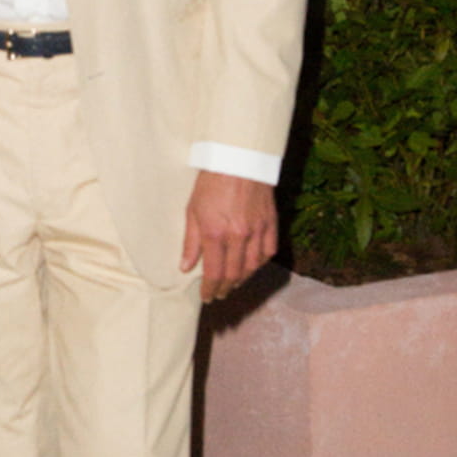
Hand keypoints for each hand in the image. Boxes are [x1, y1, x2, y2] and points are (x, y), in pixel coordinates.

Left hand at [179, 171, 276, 301]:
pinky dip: (258, 264)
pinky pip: (268, 253)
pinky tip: (251, 267)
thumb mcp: (192, 210)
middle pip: (234, 275)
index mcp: (215, 233)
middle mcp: (238, 236)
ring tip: (233, 285)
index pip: (214, 273)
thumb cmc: (211, 183)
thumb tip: (186, 267)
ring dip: (241, 280)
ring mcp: (257, 231)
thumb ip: (190, 242)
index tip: (206, 297)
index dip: (210, 289)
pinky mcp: (270, 223)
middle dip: (225, 289)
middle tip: (219, 295)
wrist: (239, 159)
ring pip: (252, 267)